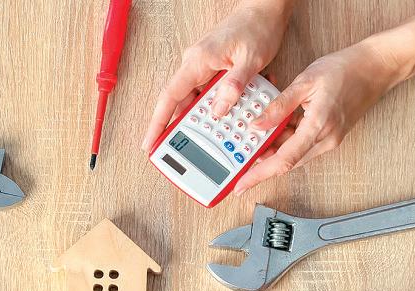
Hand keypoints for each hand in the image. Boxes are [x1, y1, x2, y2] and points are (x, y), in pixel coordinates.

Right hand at [141, 0, 293, 150]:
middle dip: (179, 129)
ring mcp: (203, 68)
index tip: (150, 143)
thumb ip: (234, 85)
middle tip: (180, 152)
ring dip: (202, 119)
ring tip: (210, 138)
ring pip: (195, 101)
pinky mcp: (213, 70)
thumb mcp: (251, 59)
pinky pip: (207, 94)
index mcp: (198, 61)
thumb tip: (218, 110)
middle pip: (180, 103)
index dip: (158, 123)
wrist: (264, 9)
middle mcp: (195, 65)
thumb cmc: (257, 27)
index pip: (170, 97)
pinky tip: (226, 116)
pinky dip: (215, 107)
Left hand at [233, 40, 404, 193]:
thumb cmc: (345, 69)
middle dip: (261, 164)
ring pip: (294, 154)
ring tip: (254, 138)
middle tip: (239, 163)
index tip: (241, 185)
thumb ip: (279, 106)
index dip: (259, 175)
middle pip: (286, 162)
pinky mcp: (331, 136)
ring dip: (274, 149)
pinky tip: (276, 127)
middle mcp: (326, 140)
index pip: (283, 160)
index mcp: (318, 127)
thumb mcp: (305, 82)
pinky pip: (303, 145)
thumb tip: (257, 125)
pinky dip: (286, 140)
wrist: (376, 67)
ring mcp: (330, 140)